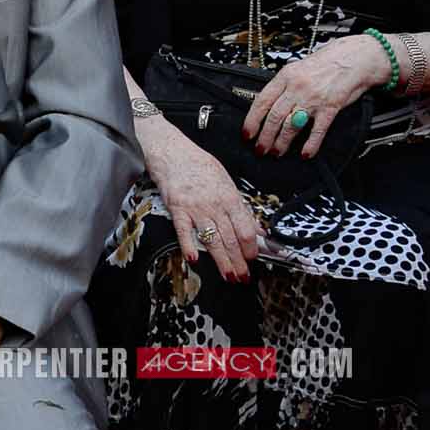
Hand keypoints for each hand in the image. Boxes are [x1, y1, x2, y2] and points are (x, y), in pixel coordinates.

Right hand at [146, 125, 259, 281]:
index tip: (254, 258)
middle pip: (231, 239)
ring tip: (228, 276)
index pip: (246, 228)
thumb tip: (256, 227)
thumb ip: (241, 207)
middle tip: (244, 276)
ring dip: (222, 261)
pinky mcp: (177, 210)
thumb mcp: (227, 182)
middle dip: (239, 261)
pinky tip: (194, 259)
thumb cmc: (199, 166)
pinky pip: (184, 232)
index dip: (252, 247)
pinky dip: (189, 246)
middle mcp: (215, 205)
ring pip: (212, 240)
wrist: (173, 153)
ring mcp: (196, 209)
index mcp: (230, 197)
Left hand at [241, 35, 389, 159]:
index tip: (247, 133)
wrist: (354, 58)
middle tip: (260, 148)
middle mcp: (297, 87)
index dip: (252, 120)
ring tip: (277, 152)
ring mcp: (313, 98)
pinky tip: (305, 153)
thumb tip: (267, 106)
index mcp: (285, 76)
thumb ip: (283, 86)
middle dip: (265, 136)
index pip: (262, 101)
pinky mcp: (331, 107)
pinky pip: (318, 129)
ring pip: (291, 124)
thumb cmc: (326, 63)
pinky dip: (311, 144)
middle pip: (274, 116)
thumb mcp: (297, 68)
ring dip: (282, 142)